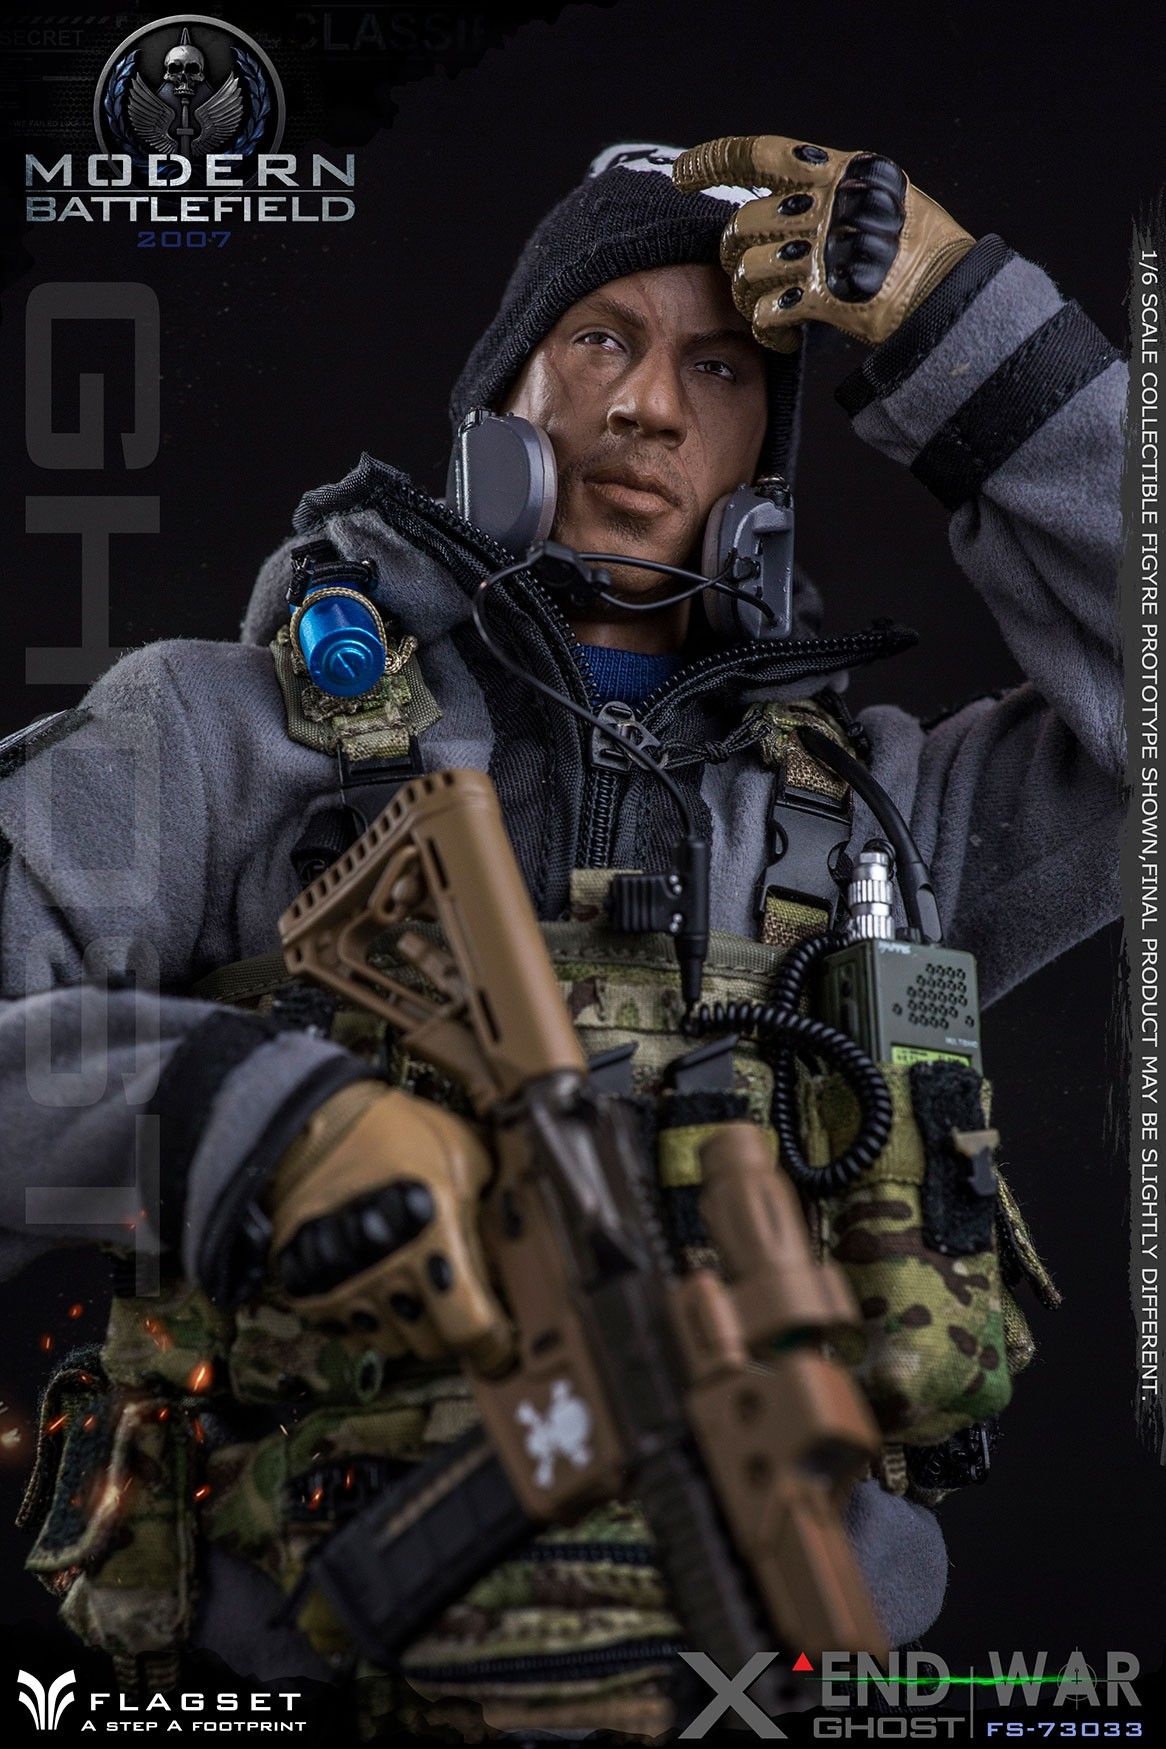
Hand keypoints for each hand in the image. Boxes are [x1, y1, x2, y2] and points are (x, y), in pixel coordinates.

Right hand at [267, 1080, 512, 1373]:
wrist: (315, 1120)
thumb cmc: (398, 1132)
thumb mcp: (466, 1156)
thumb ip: (493, 1212)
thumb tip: (519, 1258)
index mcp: (433, 1232)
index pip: (470, 1327)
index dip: (494, 1342)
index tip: (502, 1342)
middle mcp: (385, 1268)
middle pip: (434, 1343)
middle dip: (452, 1326)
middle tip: (456, 1294)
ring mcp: (342, 1283)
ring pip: (392, 1344)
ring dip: (409, 1324)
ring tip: (413, 1280)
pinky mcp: (308, 1288)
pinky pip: (349, 1332)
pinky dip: (367, 1317)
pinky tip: (376, 1279)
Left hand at [673, 134, 973, 351]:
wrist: (950, 295)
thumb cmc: (917, 249)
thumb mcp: (881, 196)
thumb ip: (830, 192)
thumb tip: (775, 202)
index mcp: (839, 172)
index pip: (761, 154)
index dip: (714, 161)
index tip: (682, 172)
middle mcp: (829, 205)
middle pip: (744, 223)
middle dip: (734, 254)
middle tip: (744, 272)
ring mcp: (827, 250)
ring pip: (747, 271)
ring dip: (747, 295)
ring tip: (765, 306)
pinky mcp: (828, 296)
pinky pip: (768, 313)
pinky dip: (767, 329)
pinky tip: (780, 334)